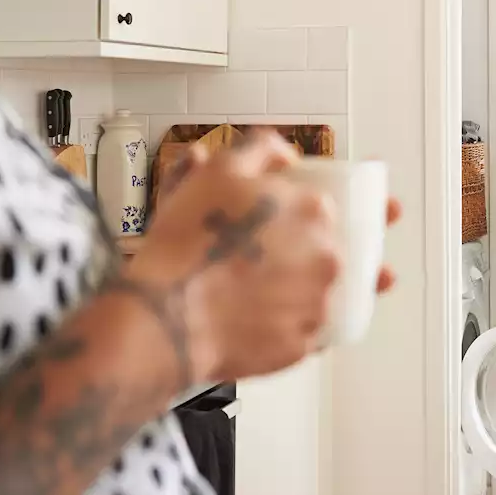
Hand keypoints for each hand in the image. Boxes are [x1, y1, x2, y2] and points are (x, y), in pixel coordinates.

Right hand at [125, 133, 400, 385]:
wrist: (166, 315)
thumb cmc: (188, 243)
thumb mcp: (217, 172)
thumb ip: (260, 150)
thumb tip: (286, 153)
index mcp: (314, 211)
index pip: (327, 205)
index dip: (305, 210)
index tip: (291, 219)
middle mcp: (328, 259)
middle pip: (330, 249)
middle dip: (307, 249)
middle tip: (269, 255)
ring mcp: (318, 306)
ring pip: (321, 291)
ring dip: (302, 287)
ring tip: (261, 287)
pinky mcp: (303, 346)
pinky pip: (304, 330)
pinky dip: (286, 322)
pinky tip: (258, 316)